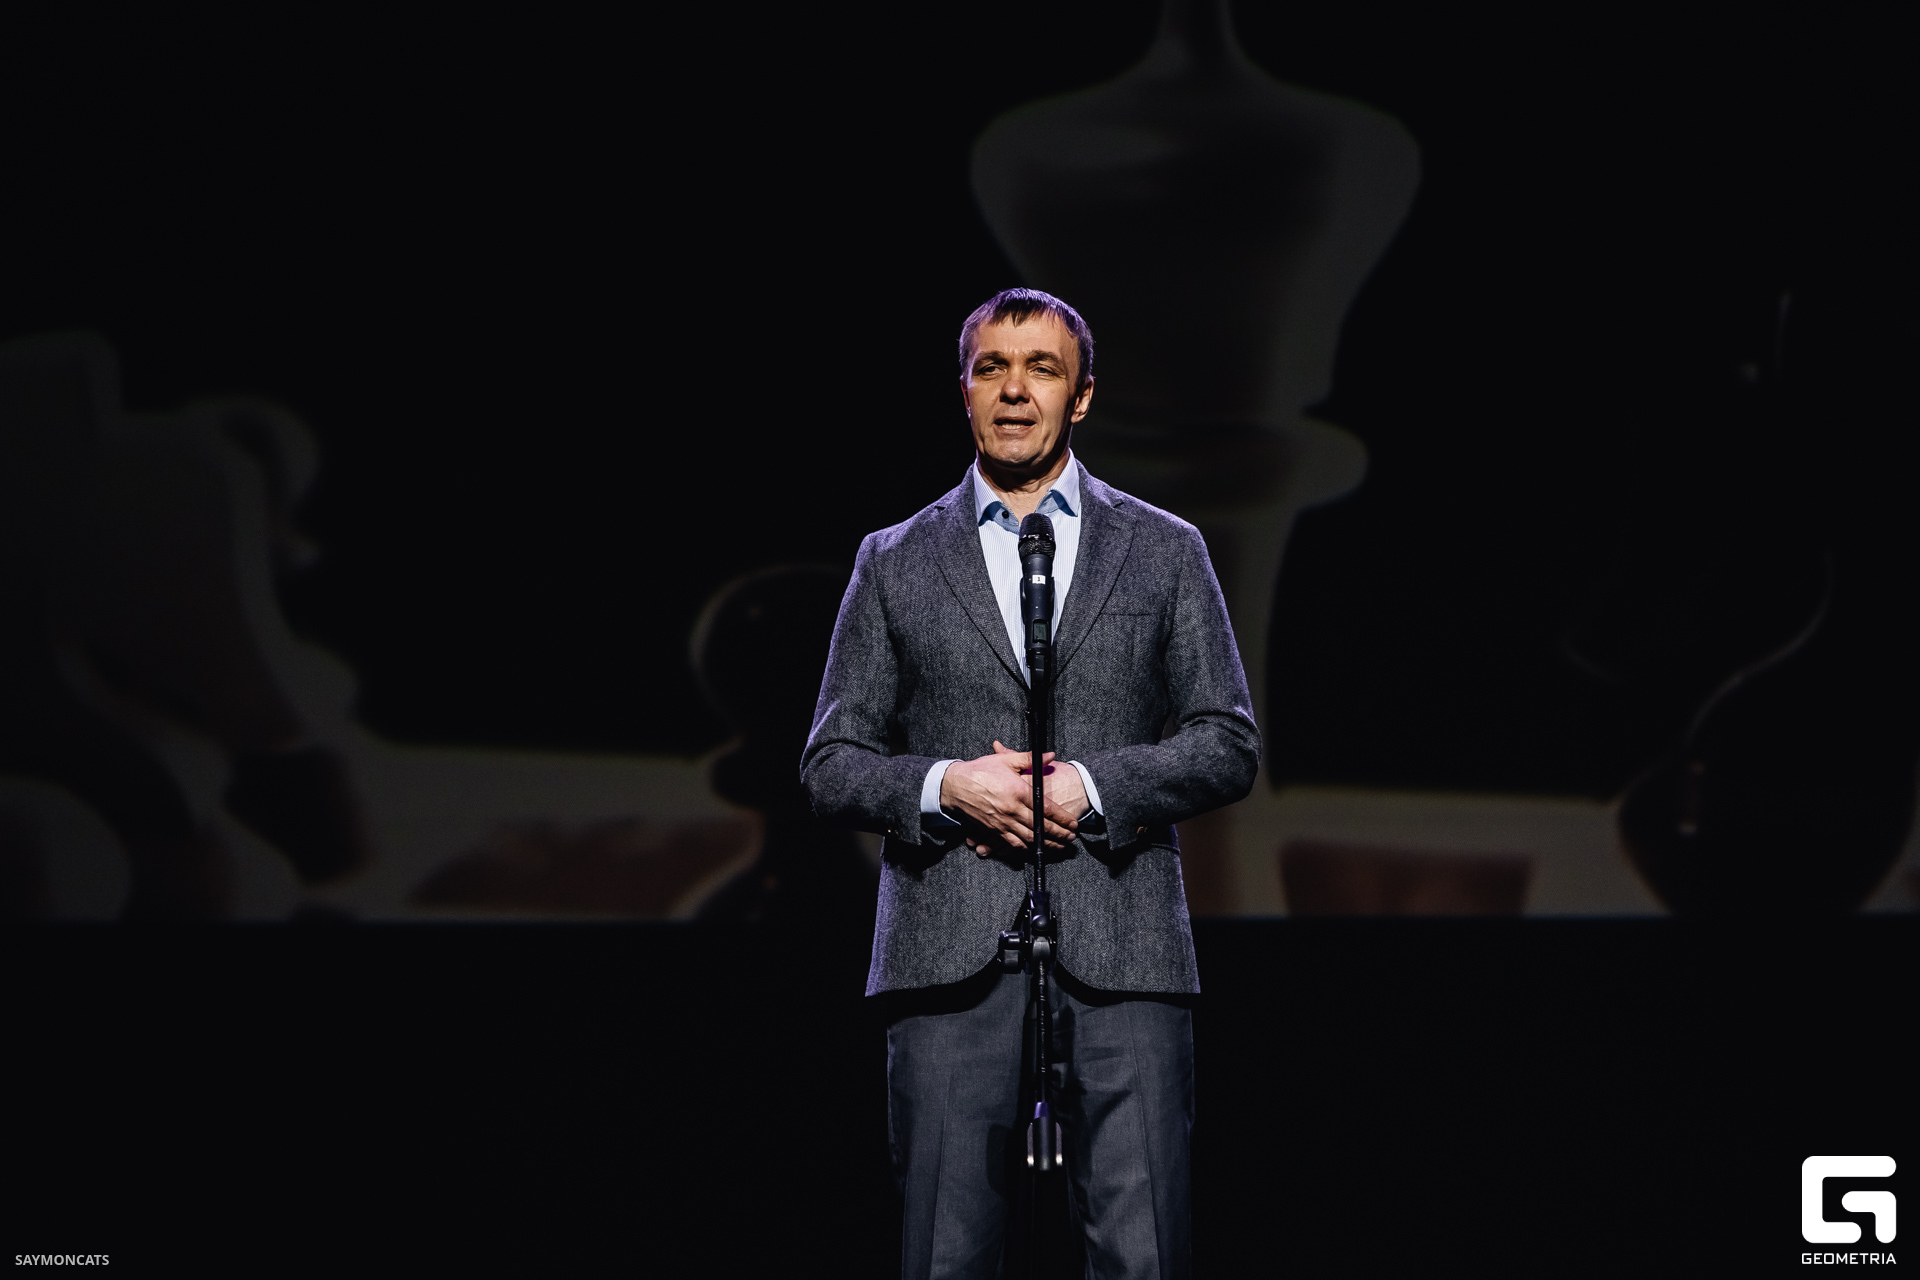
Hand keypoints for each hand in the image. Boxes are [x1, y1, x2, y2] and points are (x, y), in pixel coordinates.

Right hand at [941, 740, 1079, 855]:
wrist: (954, 785)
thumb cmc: (980, 770)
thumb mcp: (1005, 761)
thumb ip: (1029, 758)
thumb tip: (1050, 756)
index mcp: (1018, 791)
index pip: (1046, 809)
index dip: (1063, 818)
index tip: (1073, 824)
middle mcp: (1012, 810)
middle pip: (1041, 827)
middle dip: (1059, 834)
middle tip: (1071, 839)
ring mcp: (1003, 822)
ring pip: (1029, 838)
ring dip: (1046, 844)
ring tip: (1059, 846)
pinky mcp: (994, 829)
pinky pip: (1013, 843)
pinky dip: (1026, 847)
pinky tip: (1035, 848)